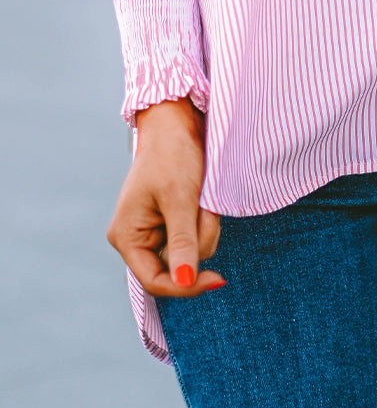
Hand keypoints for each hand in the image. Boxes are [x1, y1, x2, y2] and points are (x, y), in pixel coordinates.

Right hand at [107, 96, 224, 297]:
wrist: (176, 121)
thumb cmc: (172, 154)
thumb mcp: (180, 198)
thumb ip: (182, 242)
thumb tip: (184, 282)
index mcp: (127, 237)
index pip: (155, 280)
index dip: (186, 286)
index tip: (218, 279)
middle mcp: (136, 238)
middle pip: (177, 266)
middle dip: (198, 240)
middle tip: (205, 208)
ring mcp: (154, 231)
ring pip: (191, 251)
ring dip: (204, 227)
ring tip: (202, 197)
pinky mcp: (170, 221)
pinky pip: (194, 236)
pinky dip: (204, 221)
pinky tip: (202, 199)